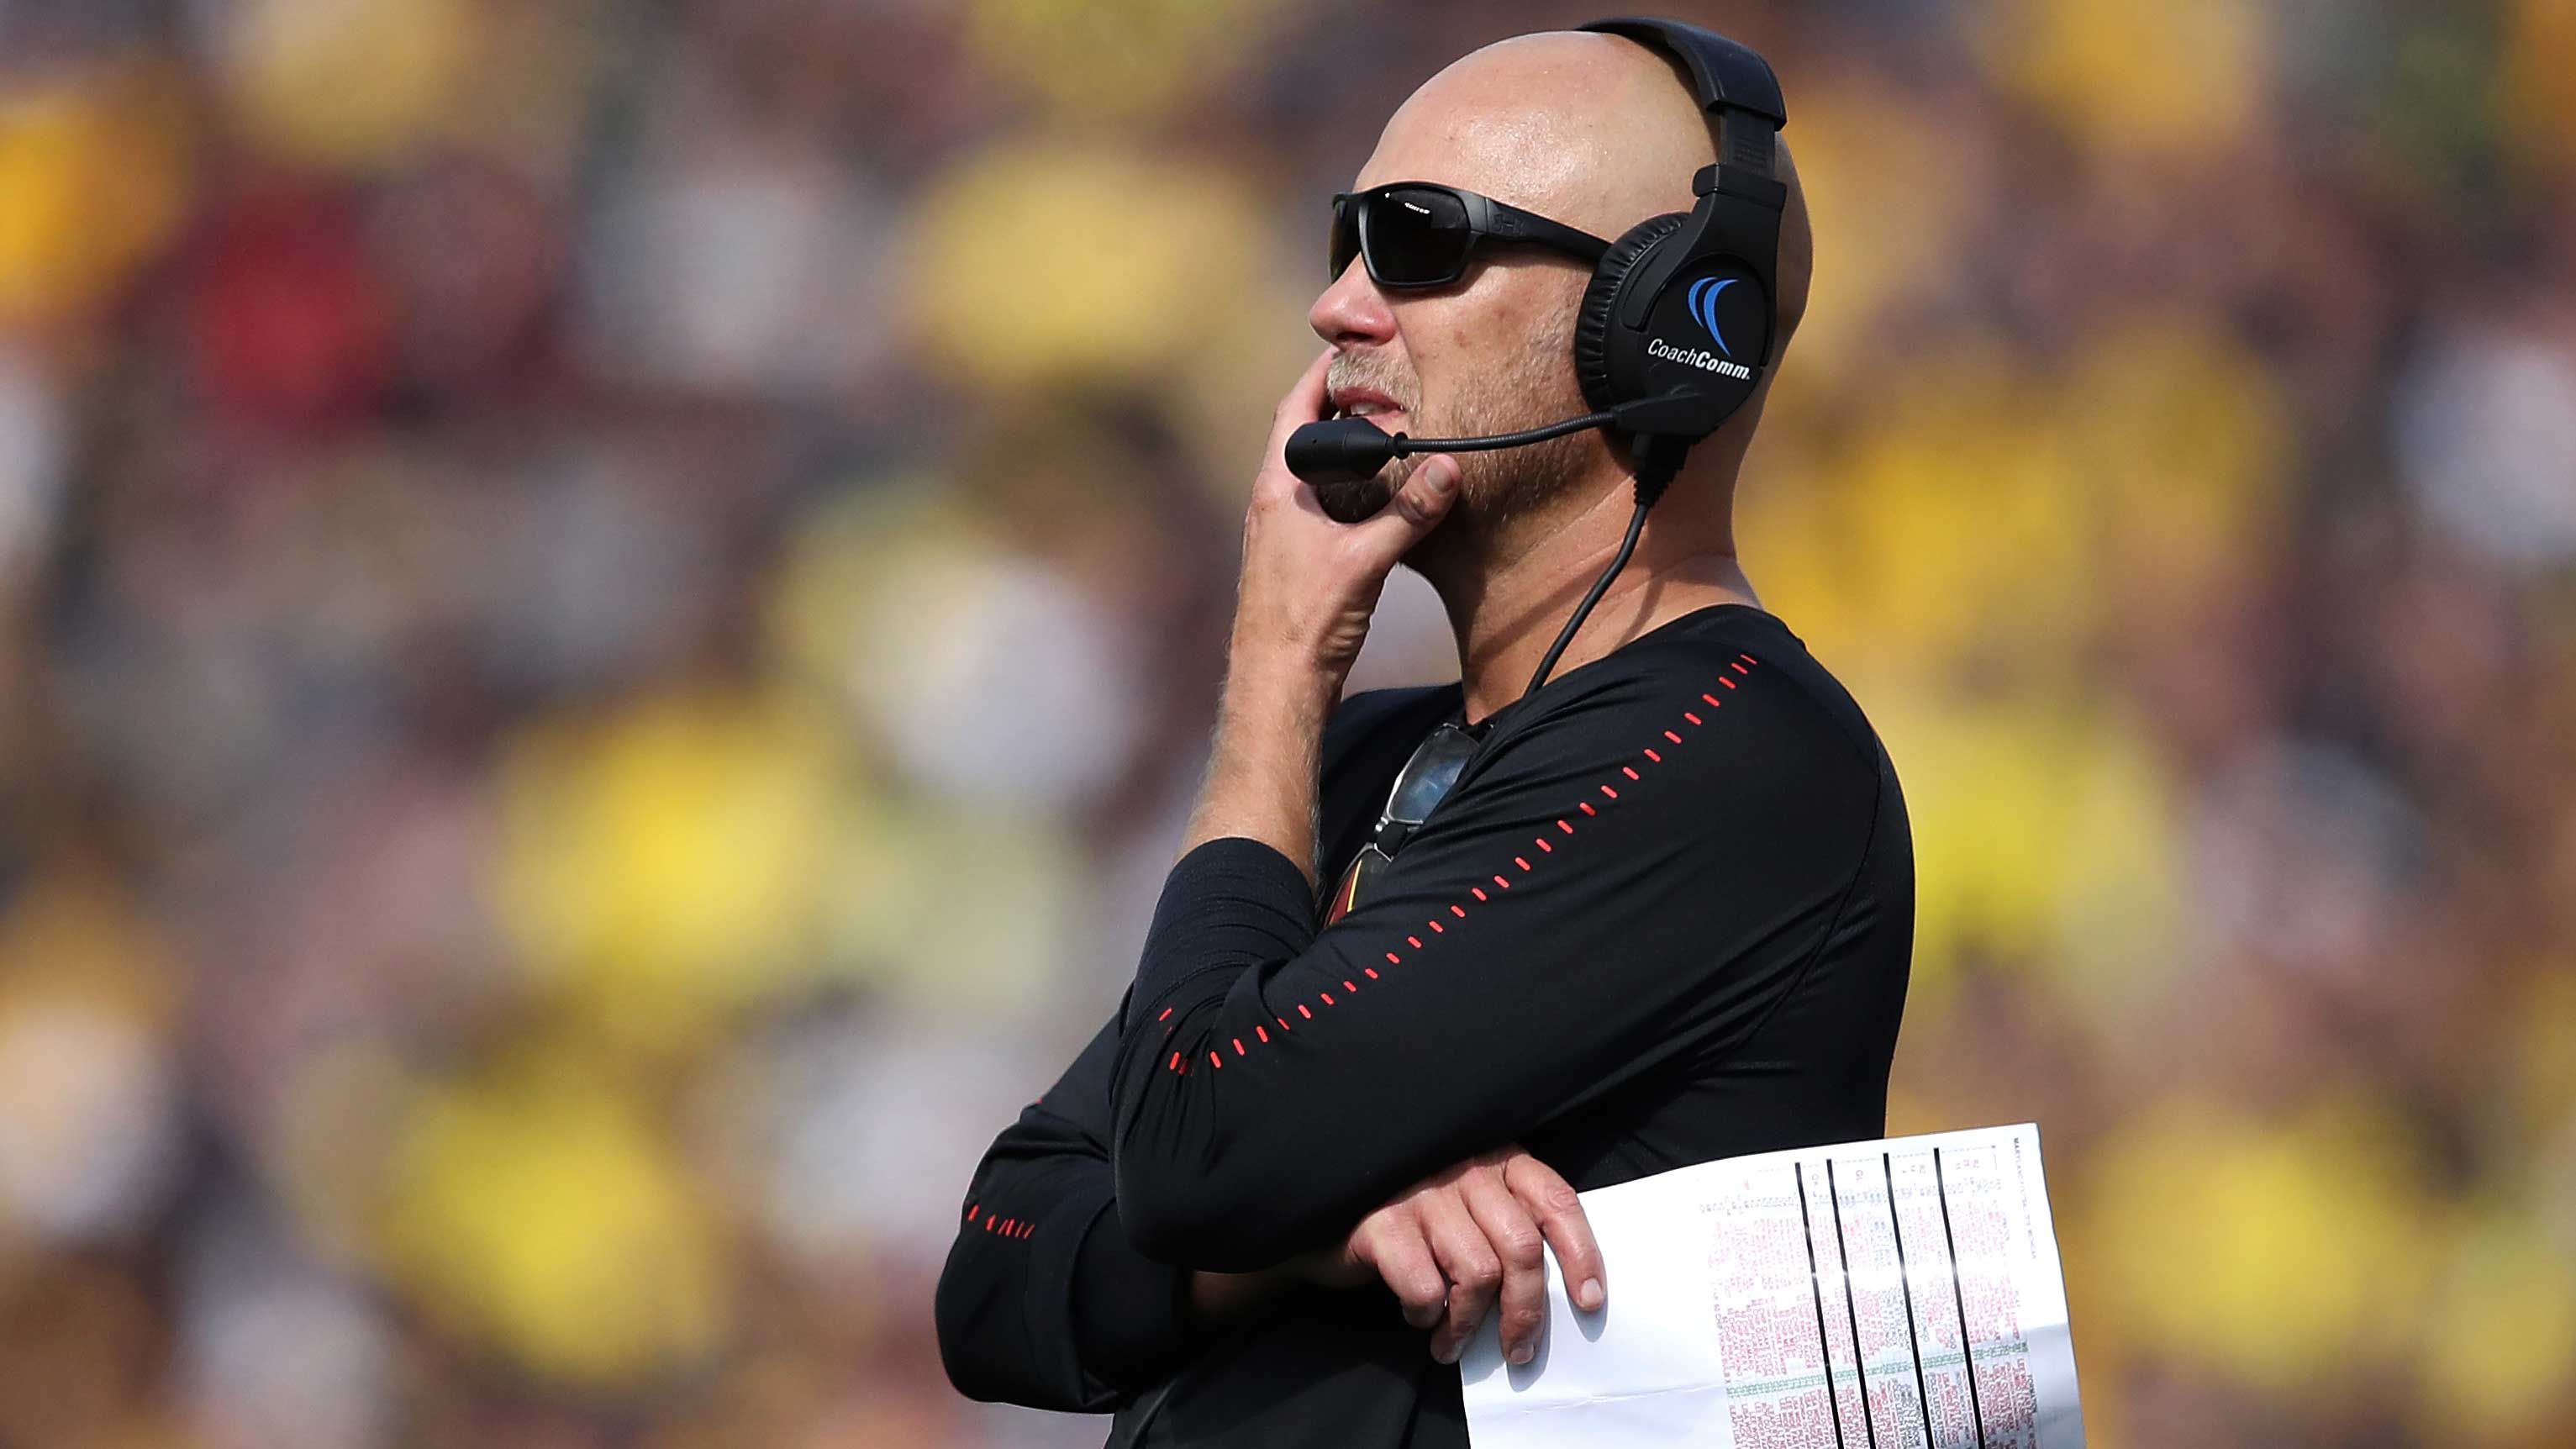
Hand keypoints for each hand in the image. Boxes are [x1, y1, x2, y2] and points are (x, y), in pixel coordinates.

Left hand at [1228, 346, 1461, 682]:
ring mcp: (1278, 532)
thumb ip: (1409, 513)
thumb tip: (1448, 468)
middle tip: (1380, 385)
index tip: (1352, 351)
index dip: (1321, 375)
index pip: (1294, 409)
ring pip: (1309, 472)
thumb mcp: (1365, 561)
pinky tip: (1374, 497)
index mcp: (1276, 490)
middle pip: (1301, 435)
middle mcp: (1270, 504)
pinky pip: (1318, 505)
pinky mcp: (1292, 559)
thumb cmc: (1304, 623)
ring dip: (1341, 448)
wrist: (1277, 686)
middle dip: (1337, 407)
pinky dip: (1345, 487)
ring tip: (1384, 431)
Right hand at [1300, 1147, 1604, 1366]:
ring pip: (1478, 1274)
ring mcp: (1421, 1192)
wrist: (1325, 1208)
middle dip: (1526, 1312)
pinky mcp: (1381, 1222)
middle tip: (1517, 1351)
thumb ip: (1509, 1229)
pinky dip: (1426, 1314)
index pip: (1556, 1200)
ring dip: (1469, 1324)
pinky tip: (1416, 1315)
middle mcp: (1464, 1168)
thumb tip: (1561, 1298)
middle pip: (1521, 1248)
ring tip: (1451, 1343)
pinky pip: (1425, 1287)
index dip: (1581, 1254)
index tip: (1590, 1302)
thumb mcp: (1470, 1208)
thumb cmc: (1414, 1218)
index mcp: (1497, 1159)